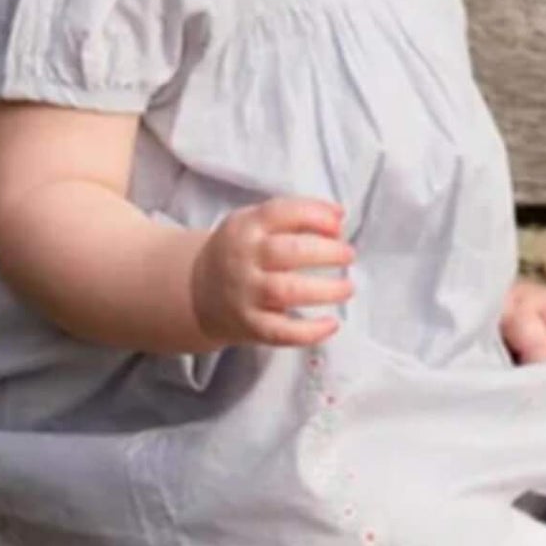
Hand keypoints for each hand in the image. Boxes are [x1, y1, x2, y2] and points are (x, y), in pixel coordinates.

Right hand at [190, 196, 353, 348]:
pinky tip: (332, 324)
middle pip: (287, 252)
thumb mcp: (256, 223)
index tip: (339, 224)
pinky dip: (310, 332)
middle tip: (349, 255)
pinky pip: (281, 332)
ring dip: (325, 290)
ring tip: (348, 287)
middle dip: (326, 252)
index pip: (280, 213)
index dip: (315, 215)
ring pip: (287, 291)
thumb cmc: (242, 252)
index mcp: (246, 227)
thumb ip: (295, 215)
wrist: (197, 291)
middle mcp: (244, 259)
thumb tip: (339, 216)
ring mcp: (245, 294)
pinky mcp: (250, 325)